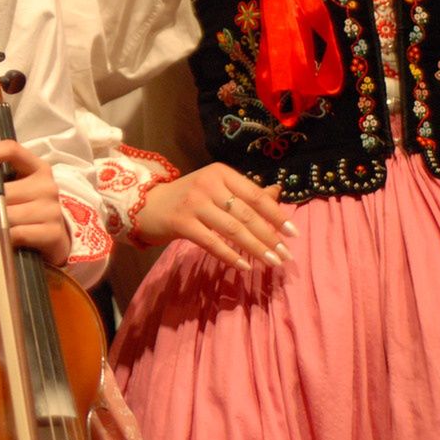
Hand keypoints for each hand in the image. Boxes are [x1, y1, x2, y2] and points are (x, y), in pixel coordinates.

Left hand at [0, 140, 69, 265]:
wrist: (55, 239)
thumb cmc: (28, 211)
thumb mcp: (17, 191)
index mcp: (37, 168)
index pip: (13, 150)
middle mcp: (46, 185)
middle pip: (3, 188)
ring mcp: (52, 209)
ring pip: (8, 214)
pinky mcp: (53, 233)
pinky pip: (18, 234)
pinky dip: (6, 238)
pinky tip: (5, 241)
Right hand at [133, 162, 295, 269]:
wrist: (146, 205)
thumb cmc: (187, 198)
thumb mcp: (216, 188)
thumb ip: (245, 193)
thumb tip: (278, 194)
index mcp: (220, 173)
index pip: (255, 195)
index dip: (276, 215)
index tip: (293, 234)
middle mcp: (208, 184)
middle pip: (246, 214)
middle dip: (269, 237)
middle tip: (285, 255)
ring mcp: (193, 203)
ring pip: (233, 229)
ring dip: (255, 248)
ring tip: (272, 262)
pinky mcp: (181, 222)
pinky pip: (212, 242)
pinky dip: (230, 256)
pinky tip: (244, 267)